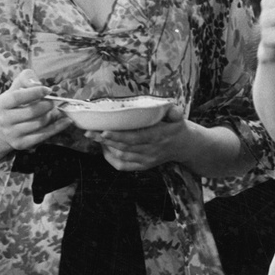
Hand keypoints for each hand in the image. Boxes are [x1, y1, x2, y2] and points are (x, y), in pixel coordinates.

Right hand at [0, 71, 66, 151]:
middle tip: (53, 101)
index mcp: (2, 103)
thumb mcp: (17, 87)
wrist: (4, 127)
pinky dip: (58, 127)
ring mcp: (12, 133)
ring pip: (39, 124)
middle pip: (31, 112)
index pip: (17, 97)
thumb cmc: (15, 102)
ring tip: (54, 110)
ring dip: (51, 115)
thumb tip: (37, 84)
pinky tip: (66, 120)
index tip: (48, 90)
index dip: (34, 92)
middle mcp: (4, 120)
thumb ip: (26, 78)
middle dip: (46, 105)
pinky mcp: (21, 144)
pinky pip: (44, 135)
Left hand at [88, 113, 217, 173]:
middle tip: (90, 132)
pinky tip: (104, 147)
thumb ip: (174, 111)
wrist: (184, 146)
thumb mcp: (178, 116)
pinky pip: (123, 166)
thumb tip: (173, 108)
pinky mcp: (143, 166)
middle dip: (105, 140)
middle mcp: (153, 150)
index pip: (137, 137)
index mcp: (160, 136)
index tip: (104, 130)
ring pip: (122, 156)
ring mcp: (147, 160)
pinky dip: (111, 158)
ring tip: (94, 136)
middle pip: (125, 147)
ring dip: (106, 147)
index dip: (119, 136)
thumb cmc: (176, 126)